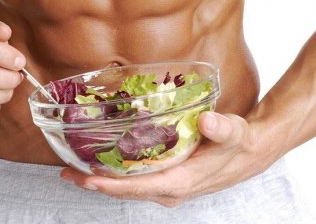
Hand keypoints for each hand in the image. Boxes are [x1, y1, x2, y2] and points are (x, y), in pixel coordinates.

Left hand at [61, 112, 270, 206]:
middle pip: (125, 191)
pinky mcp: (166, 180)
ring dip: (101, 180)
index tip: (88, 177)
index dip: (111, 184)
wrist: (248, 154)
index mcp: (181, 182)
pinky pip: (134, 182)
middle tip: (67, 172)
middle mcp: (170, 189)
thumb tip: (209, 123)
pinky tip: (100, 164)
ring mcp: (166, 187)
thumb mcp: (234, 133)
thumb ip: (222, 129)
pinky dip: (115, 175)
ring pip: (127, 188)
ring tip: (73, 170)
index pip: (139, 187)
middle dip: (96, 183)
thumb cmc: (238, 144)